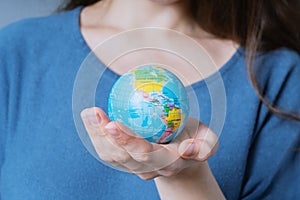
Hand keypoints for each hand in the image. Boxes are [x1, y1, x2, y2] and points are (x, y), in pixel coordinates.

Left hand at [80, 107, 218, 179]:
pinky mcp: (126, 160)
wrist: (184, 155)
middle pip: (121, 157)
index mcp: (167, 163)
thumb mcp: (208, 141)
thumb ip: (206, 147)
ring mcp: (134, 166)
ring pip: (110, 155)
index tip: (113, 123)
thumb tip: (187, 149)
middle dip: (104, 137)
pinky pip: (108, 150)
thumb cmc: (195, 141)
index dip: (127, 141)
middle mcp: (147, 168)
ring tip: (88, 112)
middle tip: (94, 112)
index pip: (144, 154)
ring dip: (95, 135)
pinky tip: (91, 117)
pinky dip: (96, 135)